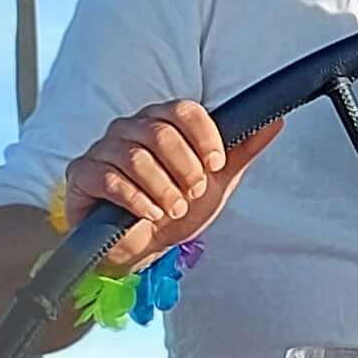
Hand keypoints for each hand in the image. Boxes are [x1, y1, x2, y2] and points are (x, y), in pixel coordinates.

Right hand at [63, 100, 265, 271]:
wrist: (144, 248)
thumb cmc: (175, 209)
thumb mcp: (216, 183)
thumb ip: (241, 151)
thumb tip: (275, 121)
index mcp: (161, 123)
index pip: (184, 110)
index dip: (204, 137)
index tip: (216, 165)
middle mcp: (129, 129)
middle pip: (159, 131)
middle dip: (185, 167)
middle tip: (194, 193)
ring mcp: (102, 150)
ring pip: (135, 156)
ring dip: (163, 188)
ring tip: (173, 209)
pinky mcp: (82, 174)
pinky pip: (109, 177)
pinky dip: (136, 199)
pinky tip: (150, 215)